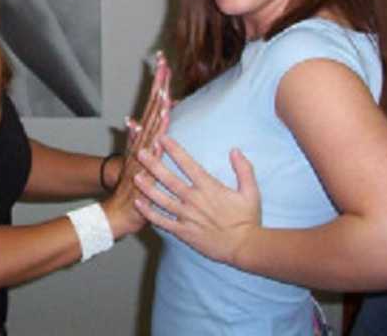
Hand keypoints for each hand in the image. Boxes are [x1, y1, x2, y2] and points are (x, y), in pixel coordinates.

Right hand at [103, 54, 171, 236]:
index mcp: (144, 136)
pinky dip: (157, 130)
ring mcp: (141, 150)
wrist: (119, 212)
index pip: (153, 103)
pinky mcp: (143, 163)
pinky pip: (153, 143)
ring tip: (165, 84)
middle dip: (158, 83)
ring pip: (151, 121)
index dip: (158, 83)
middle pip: (151, 105)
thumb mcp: (142, 162)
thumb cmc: (136, 189)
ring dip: (158, 102)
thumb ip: (144, 141)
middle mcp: (142, 139)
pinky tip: (163, 118)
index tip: (163, 61)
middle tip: (163, 61)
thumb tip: (146, 122)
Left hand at [134, 137, 260, 266]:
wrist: (245, 247)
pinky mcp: (184, 232)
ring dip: (147, 187)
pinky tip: (139, 204)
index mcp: (208, 187)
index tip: (162, 138)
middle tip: (140, 152)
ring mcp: (187, 216)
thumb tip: (235, 150)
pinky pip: (162, 221)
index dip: (174, 149)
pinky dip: (149, 213)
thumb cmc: (248, 219)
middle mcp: (194, 199)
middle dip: (153, 164)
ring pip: (161, 199)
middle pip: (169, 179)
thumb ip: (244, 169)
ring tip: (135, 176)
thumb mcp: (251, 191)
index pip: (187, 164)